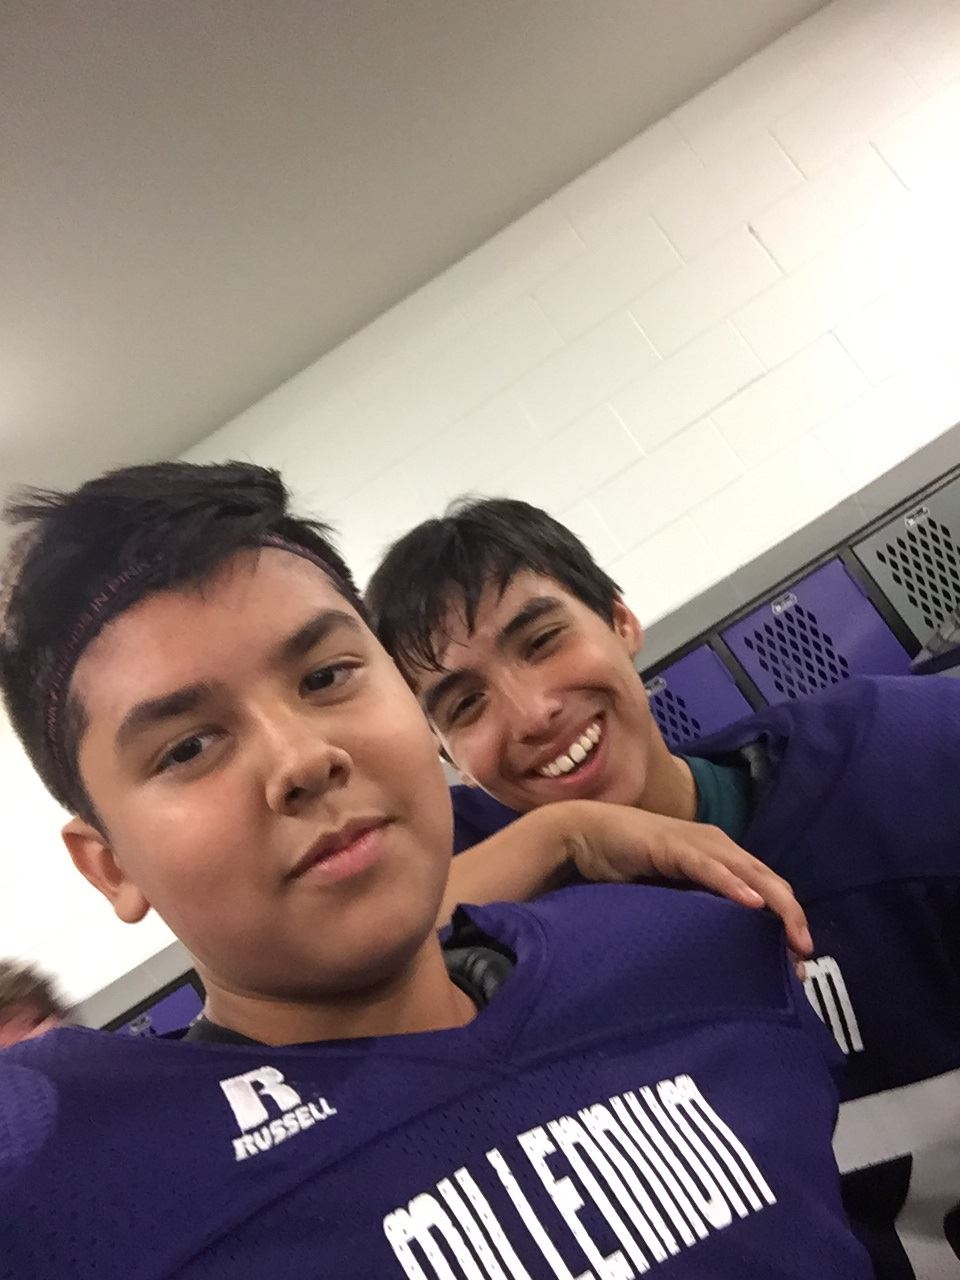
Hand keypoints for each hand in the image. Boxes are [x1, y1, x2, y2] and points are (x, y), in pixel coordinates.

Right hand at [547, 799, 812, 957]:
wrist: (584, 836)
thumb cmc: (626, 868)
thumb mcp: (672, 896)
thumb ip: (698, 913)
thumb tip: (724, 954)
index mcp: (722, 857)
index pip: (767, 888)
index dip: (787, 920)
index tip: (796, 962)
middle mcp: (718, 847)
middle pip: (770, 881)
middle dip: (792, 919)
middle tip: (803, 958)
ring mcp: (698, 843)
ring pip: (750, 873)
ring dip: (777, 906)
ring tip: (794, 937)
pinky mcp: (673, 846)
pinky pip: (709, 868)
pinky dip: (733, 884)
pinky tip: (751, 902)